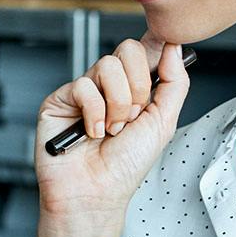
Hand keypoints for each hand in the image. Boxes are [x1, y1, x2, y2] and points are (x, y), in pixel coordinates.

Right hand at [34, 37, 190, 216]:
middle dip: (138, 87)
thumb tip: (173, 47)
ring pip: (107, 66)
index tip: (167, 49)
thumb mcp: (163, 123)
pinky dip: (94, 113)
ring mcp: (85, 90)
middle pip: (128, 50)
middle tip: (133, 116)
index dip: (157, 44)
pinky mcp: (61, 98)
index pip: (146, 50)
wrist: (96, 192)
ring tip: (112, 129)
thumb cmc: (126, 166)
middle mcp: (110, 85)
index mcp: (135, 88)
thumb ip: (174, 83)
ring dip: (118, 105)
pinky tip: (92, 133)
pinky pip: (84, 86)